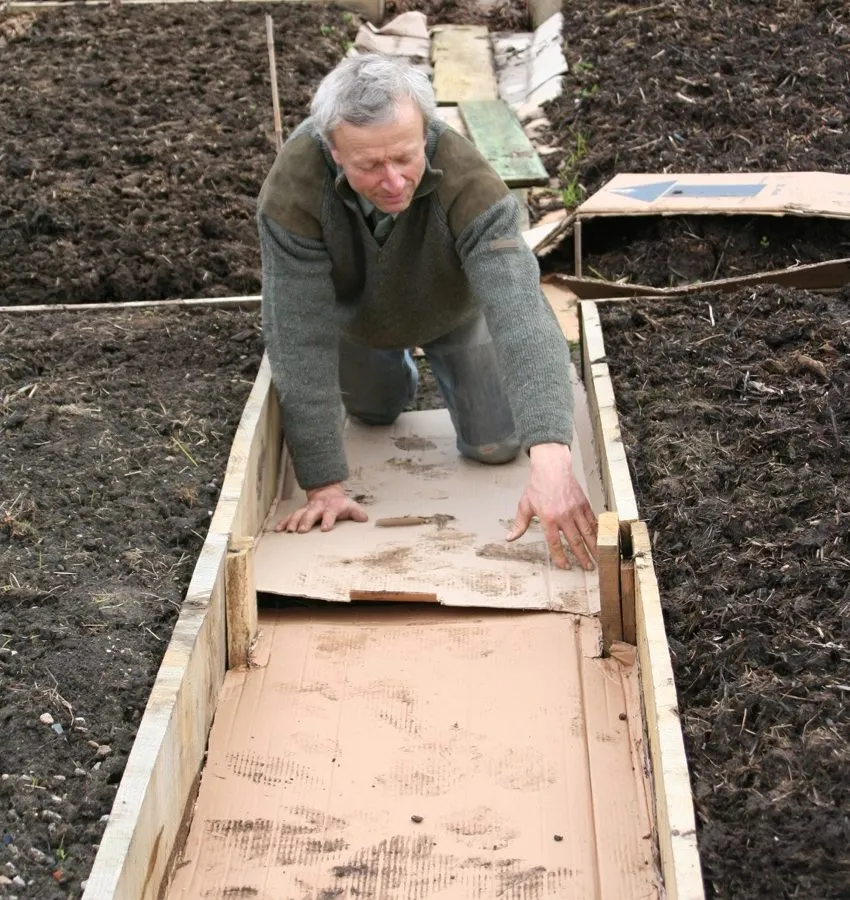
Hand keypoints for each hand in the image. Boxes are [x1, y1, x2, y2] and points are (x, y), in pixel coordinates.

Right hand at [275, 483, 368, 533]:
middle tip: (302, 531)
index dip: (328, 520)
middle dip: (306, 522)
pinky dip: (283, 522)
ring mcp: (307, 508)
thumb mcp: (351, 506)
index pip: (330, 513)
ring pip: (298, 514)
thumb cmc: (339, 503)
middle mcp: (317, 507)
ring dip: (293, 522)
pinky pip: (290, 516)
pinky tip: (278, 530)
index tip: (325, 529)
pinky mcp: (299, 511)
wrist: (327, 492)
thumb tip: (364, 519)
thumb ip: (357, 512)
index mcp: (331, 507)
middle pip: (311, 514)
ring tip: (289, 531)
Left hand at [506, 443, 596, 569]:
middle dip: (583, 557)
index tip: (566, 566)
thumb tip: (510, 537)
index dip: (560, 557)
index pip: (555, 543)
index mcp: (548, 519)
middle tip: (589, 568)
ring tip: (599, 558)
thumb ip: (519, 524)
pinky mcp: (583, 503)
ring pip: (587, 532)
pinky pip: (592, 520)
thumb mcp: (525, 505)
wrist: (551, 467)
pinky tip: (601, 539)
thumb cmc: (537, 485)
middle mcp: (563, 516)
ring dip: (594, 547)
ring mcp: (575, 510)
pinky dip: (597, 531)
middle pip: (575, 541)